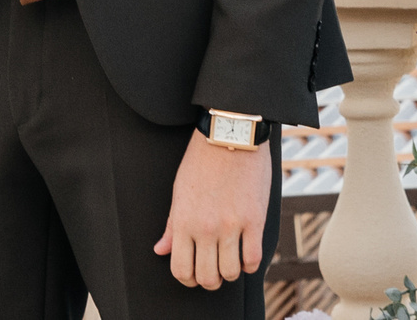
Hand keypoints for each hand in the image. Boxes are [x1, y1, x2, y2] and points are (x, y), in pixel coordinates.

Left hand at [153, 132, 270, 290]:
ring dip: (230, 273)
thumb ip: (172, 225)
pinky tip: (246, 254)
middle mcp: (206, 228)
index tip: (193, 276)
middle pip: (207, 277)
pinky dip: (249, 264)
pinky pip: (253, 259)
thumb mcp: (179, 191)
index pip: (180, 269)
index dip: (187, 280)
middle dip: (209, 281)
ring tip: (230, 261)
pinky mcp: (255, 220)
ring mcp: (231, 225)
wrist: (230, 135)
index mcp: (184, 221)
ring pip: (230, 273)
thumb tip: (161, 250)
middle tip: (213, 271)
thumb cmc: (201, 161)